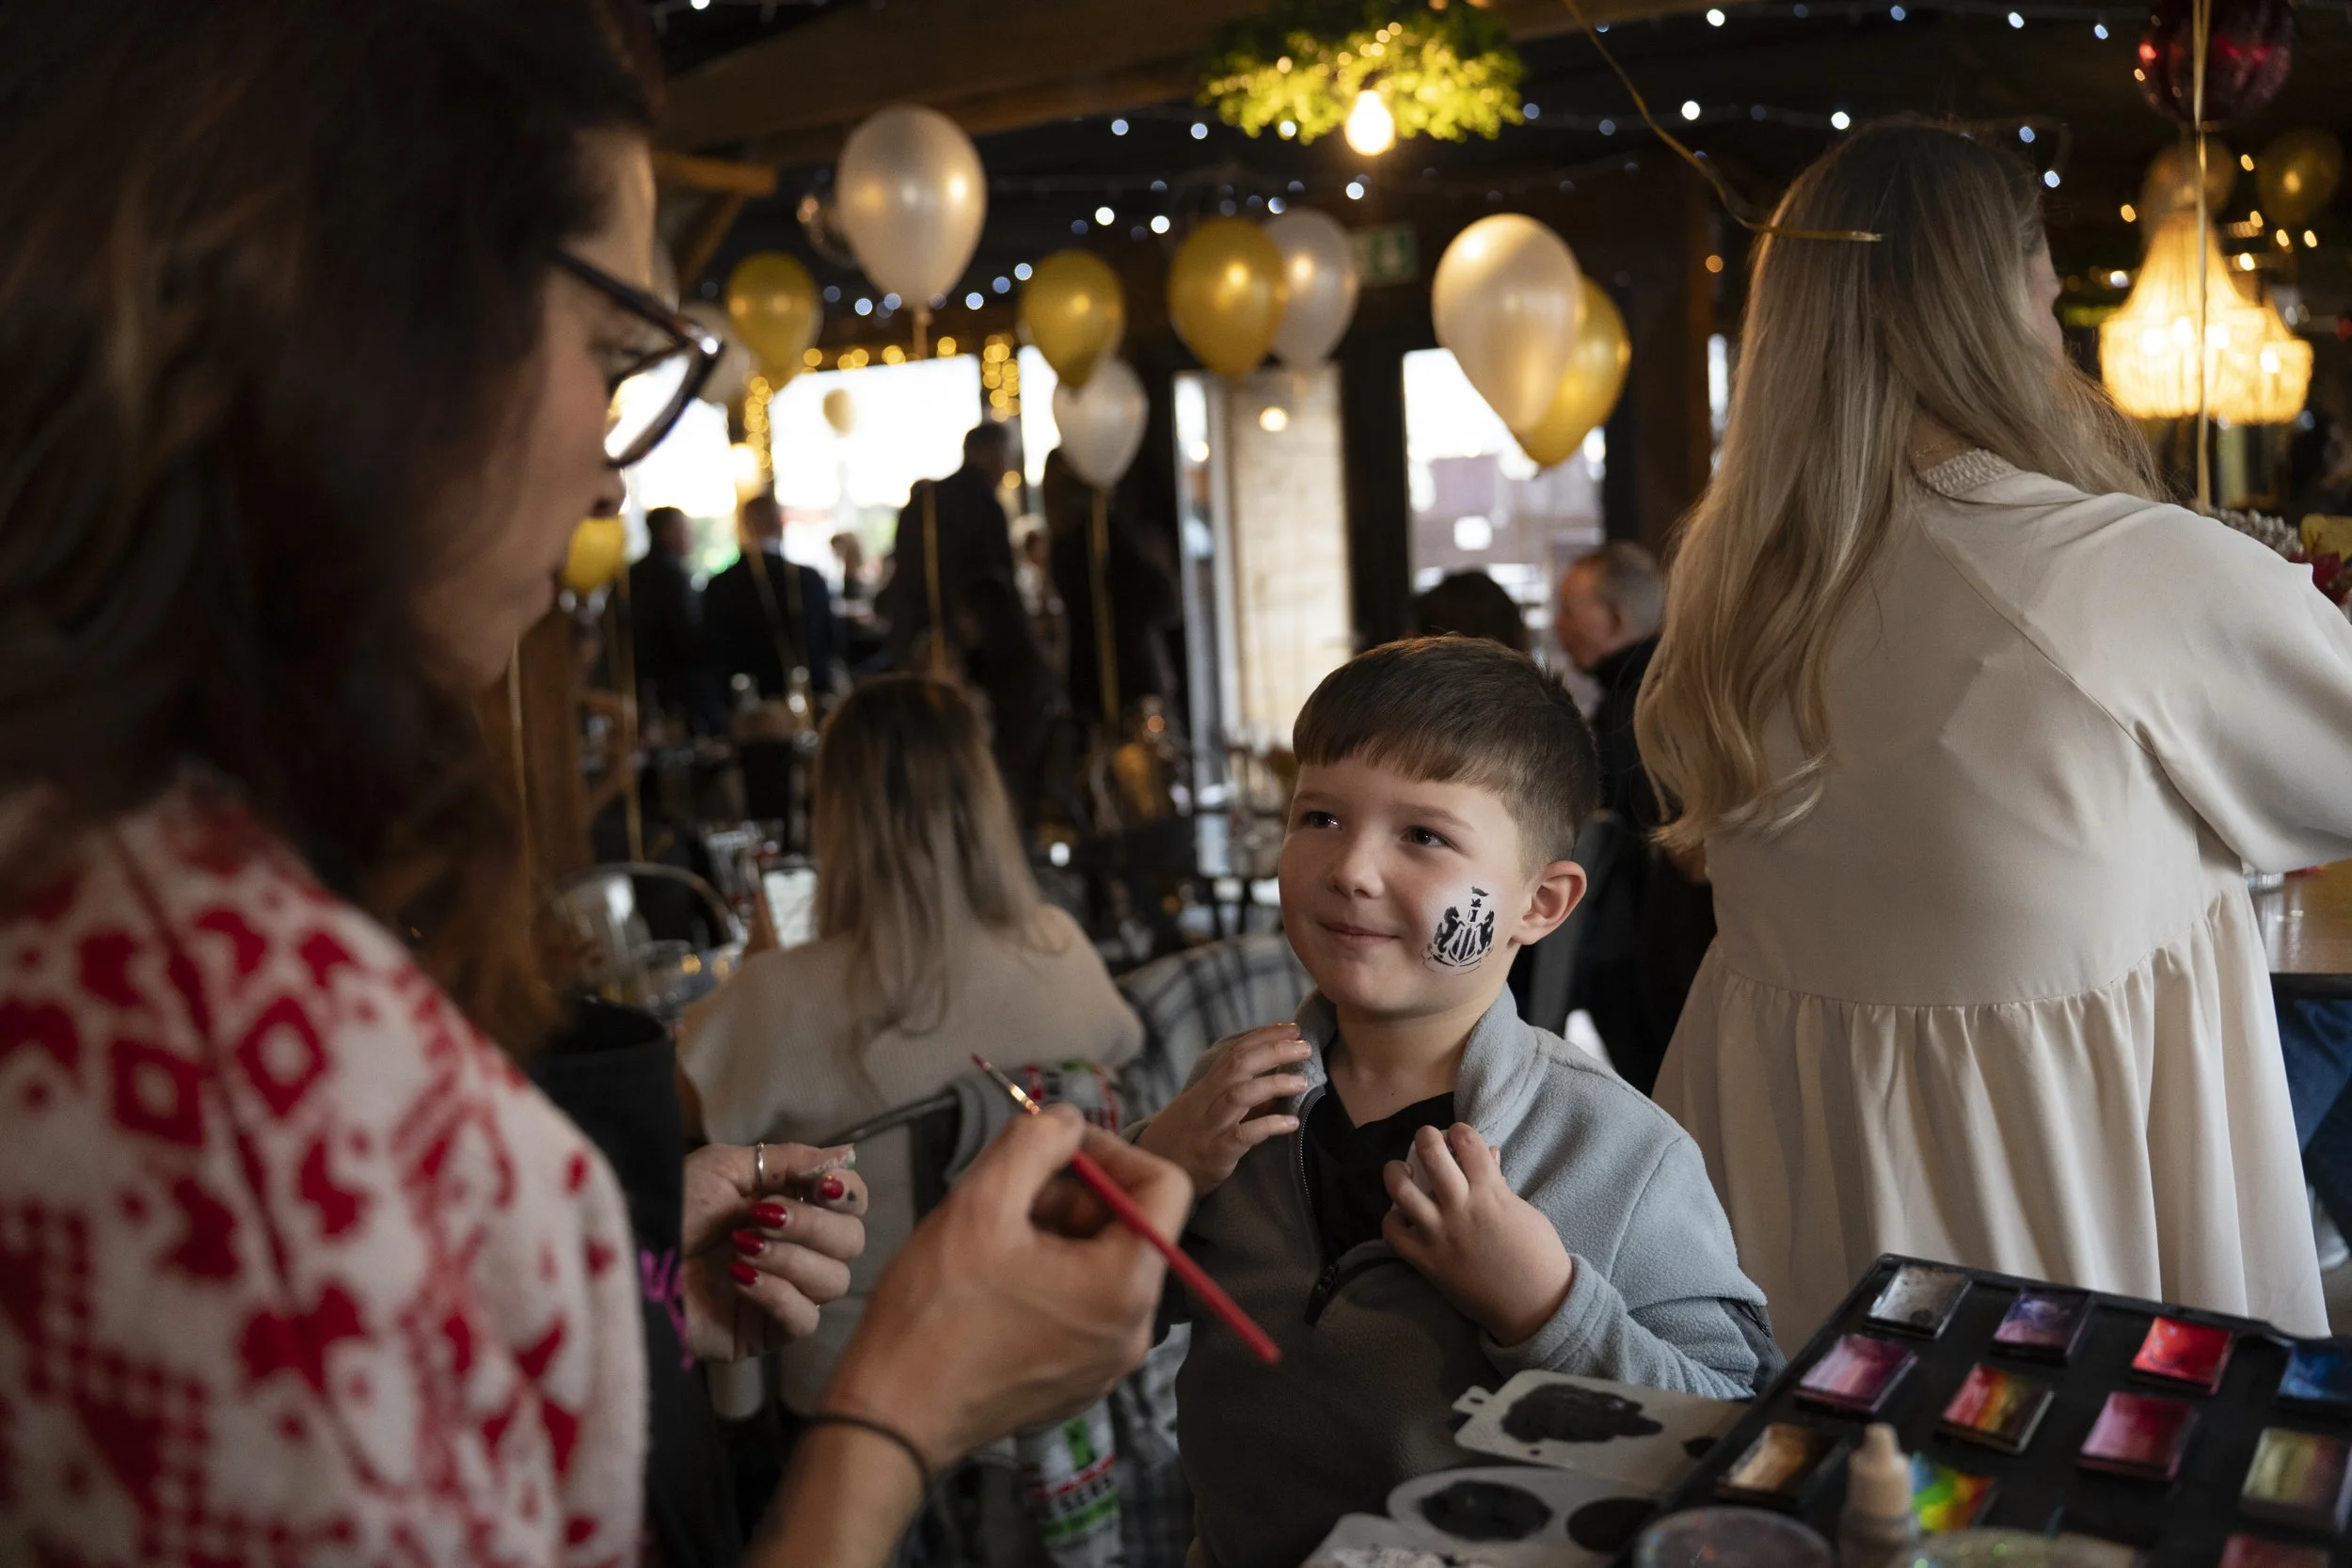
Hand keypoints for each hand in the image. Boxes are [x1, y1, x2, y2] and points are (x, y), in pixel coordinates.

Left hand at [681, 1142, 868, 1361]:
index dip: (847, 1194)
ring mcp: (786, 1292)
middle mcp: (797, 1249)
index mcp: (791, 1206)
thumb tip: (846, 1153)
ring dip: (791, 1258)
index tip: (820, 1187)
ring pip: (835, 1280)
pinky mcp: (769, 1332)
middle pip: (852, 1241)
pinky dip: (777, 1294)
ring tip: (741, 1248)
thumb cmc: (673, 1208)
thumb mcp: (724, 1168)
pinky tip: (740, 1280)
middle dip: (812, 1225)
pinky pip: (805, 1318)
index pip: (852, 1204)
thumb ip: (788, 1160)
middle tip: (762, 1217)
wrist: (632, 1264)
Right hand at [820, 1104, 1192, 1468]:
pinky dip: (1049, 1276)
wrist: (891, 1416)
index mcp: (1127, 1285)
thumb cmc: (934, 1311)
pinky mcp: (1077, 1381)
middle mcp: (1135, 1330)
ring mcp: (1107, 1363)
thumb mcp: (982, 1201)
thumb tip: (1068, 1119)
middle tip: (1007, 1191)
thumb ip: (1035, 1141)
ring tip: (991, 1237)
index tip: (1055, 1144)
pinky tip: (993, 1279)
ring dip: (1056, 1232)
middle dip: (1073, 1193)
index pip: (1165, 1185)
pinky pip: (1083, 1306)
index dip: (1110, 1150)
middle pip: (1129, 1225)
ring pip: (1101, 1264)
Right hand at [1133, 1023, 1309, 1194]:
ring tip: (1302, 1081)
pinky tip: (1292, 1123)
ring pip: (1240, 1095)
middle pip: (1239, 1065)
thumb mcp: (1207, 1110)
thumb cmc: (1185, 1137)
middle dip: (1273, 1050)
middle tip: (1304, 1045)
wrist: (1154, 1168)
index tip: (1292, 1028)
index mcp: (1206, 1087)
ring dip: (1273, 1083)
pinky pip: (1244, 1135)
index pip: (1236, 1052)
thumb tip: (1278, 1084)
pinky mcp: (1216, 1152)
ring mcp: (1211, 1126)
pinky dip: (1269, 1125)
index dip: (1264, 1036)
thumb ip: (1240, 1097)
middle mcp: (1207, 1101)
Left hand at [1382, 1123, 1572, 1346]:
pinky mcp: (1425, 1261)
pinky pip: (1393, 1233)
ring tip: (1400, 1170)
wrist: (1533, 1306)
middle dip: (1426, 1136)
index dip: (1460, 1131)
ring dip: (1396, 1172)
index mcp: (1490, 1192)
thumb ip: (1499, 1184)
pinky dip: (1391, 1220)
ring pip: (1401, 1190)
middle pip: (1430, 1154)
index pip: (1467, 1142)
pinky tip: (1400, 1216)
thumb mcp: (1524, 1212)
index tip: (1458, 1135)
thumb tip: (1488, 1155)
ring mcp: (1438, 1234)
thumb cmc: (1538, 1256)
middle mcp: (1460, 1207)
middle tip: (1427, 1139)